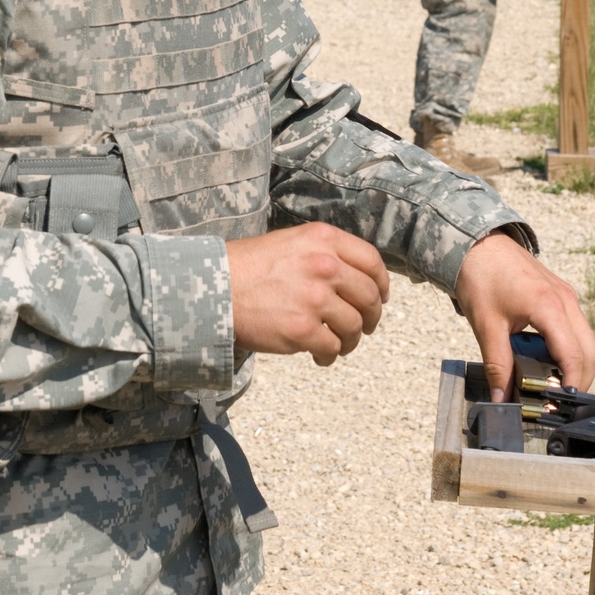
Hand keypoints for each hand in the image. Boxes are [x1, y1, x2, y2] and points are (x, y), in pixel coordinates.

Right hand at [227, 223, 388, 366]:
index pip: (372, 261)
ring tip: (338, 344)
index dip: (381, 283)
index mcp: (323, 239)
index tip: (380, 296)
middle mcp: (325, 265)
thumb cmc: (247, 266)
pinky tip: (319, 355)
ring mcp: (315, 298)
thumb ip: (323, 253)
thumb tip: (352, 278)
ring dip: (350, 340)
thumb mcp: (291, 242)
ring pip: (354, 326)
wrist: (213, 287)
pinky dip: (329, 355)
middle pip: (369, 295)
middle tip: (363, 326)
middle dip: (371, 316)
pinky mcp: (302, 329)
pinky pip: (332, 347)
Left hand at [453, 231, 594, 401]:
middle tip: (559, 401)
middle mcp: (566, 300)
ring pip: (587, 340)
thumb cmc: (480, 276)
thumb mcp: (486, 325)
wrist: (476, 241)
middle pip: (591, 351)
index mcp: (549, 306)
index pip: (574, 356)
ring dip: (577, 364)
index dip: (571, 385)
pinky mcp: (560, 293)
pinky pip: (577, 327)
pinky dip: (571, 348)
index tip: (560, 406)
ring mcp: (566, 295)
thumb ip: (497, 364)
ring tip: (554, 384)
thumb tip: (501, 398)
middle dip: (581, 380)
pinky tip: (549, 360)